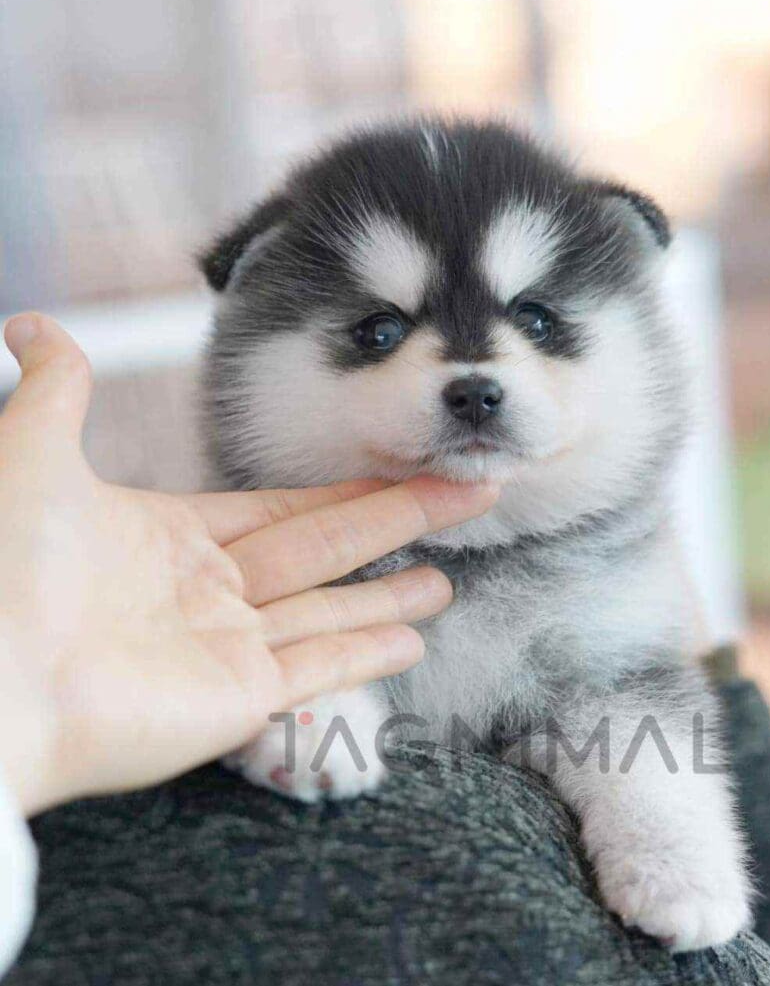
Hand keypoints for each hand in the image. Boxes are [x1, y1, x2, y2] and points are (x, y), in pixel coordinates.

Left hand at [0, 313, 496, 814]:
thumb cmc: (5, 570)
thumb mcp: (32, 456)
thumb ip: (55, 390)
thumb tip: (31, 323)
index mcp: (171, 537)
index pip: (281, 507)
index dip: (345, 488)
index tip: (399, 468)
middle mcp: (208, 593)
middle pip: (326, 547)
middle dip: (400, 518)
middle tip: (468, 492)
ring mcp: (225, 649)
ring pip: (331, 610)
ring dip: (391, 595)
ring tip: (448, 577)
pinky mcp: (236, 701)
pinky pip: (317, 670)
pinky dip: (366, 655)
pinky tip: (414, 641)